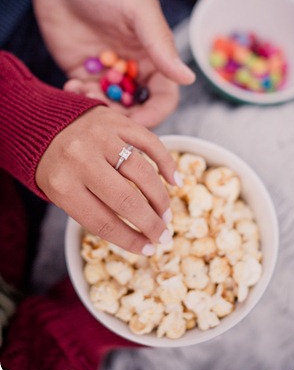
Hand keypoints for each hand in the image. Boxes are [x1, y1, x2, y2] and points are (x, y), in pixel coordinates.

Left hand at [32, 0, 194, 126]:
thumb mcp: (138, 9)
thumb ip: (161, 44)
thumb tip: (188, 78)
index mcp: (154, 57)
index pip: (163, 98)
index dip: (154, 115)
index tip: (137, 126)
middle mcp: (133, 69)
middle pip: (137, 109)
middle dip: (122, 117)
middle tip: (103, 113)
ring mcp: (108, 74)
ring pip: (110, 108)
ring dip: (98, 109)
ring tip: (84, 93)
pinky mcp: (83, 74)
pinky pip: (85, 98)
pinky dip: (79, 100)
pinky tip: (71, 86)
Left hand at [35, 106, 178, 254]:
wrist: (42, 123)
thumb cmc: (55, 165)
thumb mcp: (61, 193)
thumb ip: (93, 210)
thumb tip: (138, 236)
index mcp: (62, 185)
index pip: (102, 222)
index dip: (129, 240)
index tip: (147, 249)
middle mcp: (81, 159)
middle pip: (126, 200)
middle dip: (150, 224)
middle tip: (163, 236)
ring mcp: (100, 137)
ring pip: (142, 172)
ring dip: (160, 198)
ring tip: (165, 214)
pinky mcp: (116, 120)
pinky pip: (150, 142)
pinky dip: (166, 162)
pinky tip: (175, 180)